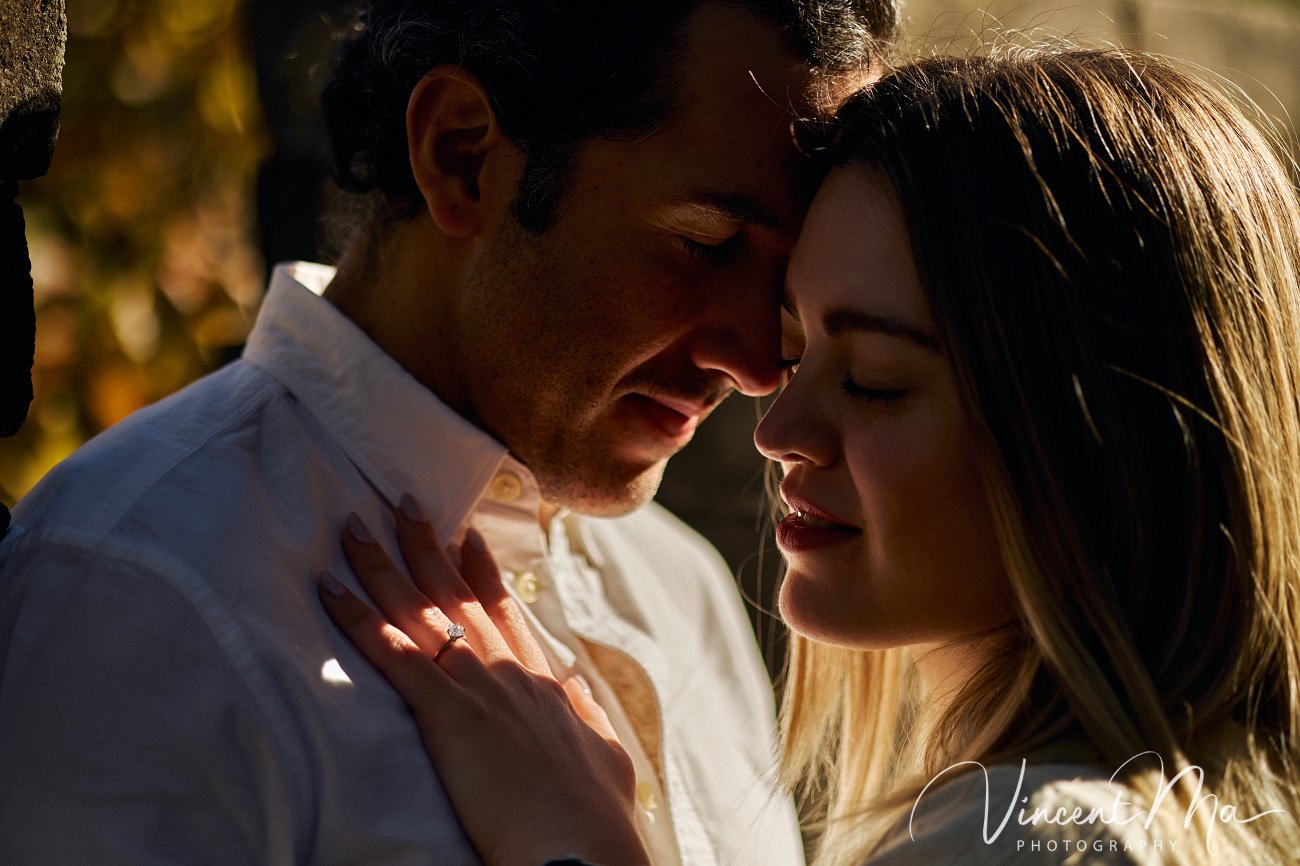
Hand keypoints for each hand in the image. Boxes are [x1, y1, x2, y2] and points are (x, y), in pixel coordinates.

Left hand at [317, 495, 649, 865]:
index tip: (467, 534)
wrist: (580, 844)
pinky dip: (357, 618)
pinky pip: (392, 652)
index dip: (481, 571)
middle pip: (456, 594)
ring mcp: (476, 684)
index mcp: (541, 681)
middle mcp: (506, 669)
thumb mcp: (603, 753)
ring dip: (381, 566)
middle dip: (426, 545)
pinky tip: (330, 591)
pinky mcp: (445, 712)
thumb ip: (585, 714)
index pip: (504, 611)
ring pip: (420, 609)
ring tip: (352, 529)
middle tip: (401, 504)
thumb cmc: (593, 812)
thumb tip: (577, 683)